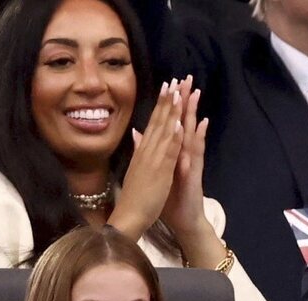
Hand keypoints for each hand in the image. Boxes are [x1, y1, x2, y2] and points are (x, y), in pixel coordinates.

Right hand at [109, 79, 183, 239]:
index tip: (168, 85)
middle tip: (176, 79)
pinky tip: (178, 124)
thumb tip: (136, 133)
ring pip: (164, 132)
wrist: (129, 216)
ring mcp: (153, 160)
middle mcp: (147, 151)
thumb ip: (139, 149)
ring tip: (178, 92)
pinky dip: (172, 138)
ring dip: (171, 111)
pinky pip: (167, 153)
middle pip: (159, 121)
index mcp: (144, 151)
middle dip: (168, 100)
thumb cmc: (135, 196)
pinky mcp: (160, 172)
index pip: (154, 122)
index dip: (162, 103)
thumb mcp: (138, 168)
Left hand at [159, 76, 208, 237]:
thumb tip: (139, 134)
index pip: (169, 123)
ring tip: (196, 93)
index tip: (169, 83)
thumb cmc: (167, 198)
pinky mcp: (194, 173)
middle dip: (184, 101)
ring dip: (193, 113)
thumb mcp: (154, 172)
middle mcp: (181, 153)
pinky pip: (196, 153)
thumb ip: (149, 151)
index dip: (169, 104)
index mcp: (169, 152)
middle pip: (182, 122)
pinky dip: (198, 138)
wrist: (182, 220)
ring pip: (190, 132)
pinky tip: (202, 124)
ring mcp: (189, 162)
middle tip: (187, 79)